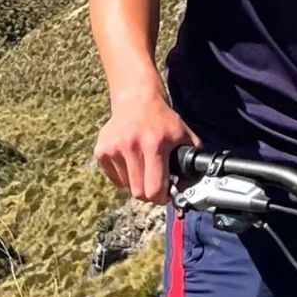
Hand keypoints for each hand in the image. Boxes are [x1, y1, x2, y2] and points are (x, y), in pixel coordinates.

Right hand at [93, 89, 198, 204]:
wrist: (136, 100)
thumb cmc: (162, 119)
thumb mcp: (183, 134)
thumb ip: (193, 157)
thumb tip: (195, 183)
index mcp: (154, 144)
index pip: (154, 188)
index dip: (162, 197)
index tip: (166, 194)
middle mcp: (132, 146)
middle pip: (138, 193)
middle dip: (149, 193)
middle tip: (155, 184)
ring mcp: (114, 149)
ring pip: (126, 187)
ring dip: (136, 183)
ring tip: (144, 167)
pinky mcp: (101, 151)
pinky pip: (114, 179)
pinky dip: (124, 176)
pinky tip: (131, 161)